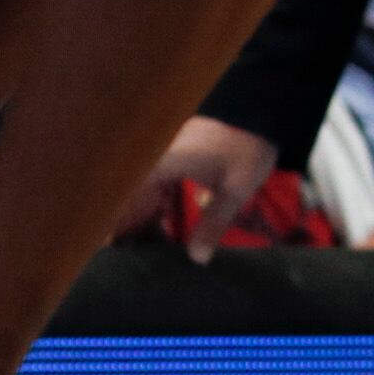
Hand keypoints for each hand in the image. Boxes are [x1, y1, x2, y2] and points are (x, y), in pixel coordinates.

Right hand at [109, 114, 275, 260]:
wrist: (258, 108)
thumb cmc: (246, 147)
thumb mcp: (234, 189)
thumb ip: (213, 225)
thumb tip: (197, 259)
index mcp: (158, 168)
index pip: (124, 208)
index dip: (116, 235)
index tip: (114, 261)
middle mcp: (152, 163)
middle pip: (130, 204)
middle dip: (132, 234)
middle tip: (138, 266)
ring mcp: (162, 160)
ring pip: (143, 198)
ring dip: (146, 224)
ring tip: (152, 255)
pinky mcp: (174, 159)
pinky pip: (157, 190)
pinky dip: (158, 210)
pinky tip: (166, 231)